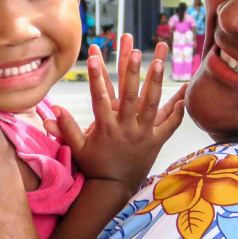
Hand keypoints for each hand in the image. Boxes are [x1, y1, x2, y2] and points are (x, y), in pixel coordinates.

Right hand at [45, 40, 185, 193]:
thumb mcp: (78, 147)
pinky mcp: (156, 142)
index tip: (93, 55)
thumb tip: (53, 109)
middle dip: (132, 71)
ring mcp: (143, 134)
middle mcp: (126, 128)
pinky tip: (183, 94)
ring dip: (156, 82)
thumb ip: (66, 127)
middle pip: (129, 95)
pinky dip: (177, 112)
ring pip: (152, 104)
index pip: (99, 97)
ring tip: (160, 62)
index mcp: (106, 127)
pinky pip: (170, 126)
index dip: (96, 76)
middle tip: (135, 50)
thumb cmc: (94, 165)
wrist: (113, 188)